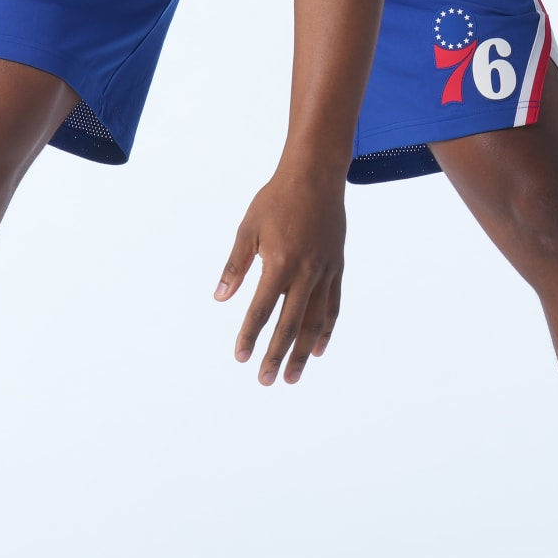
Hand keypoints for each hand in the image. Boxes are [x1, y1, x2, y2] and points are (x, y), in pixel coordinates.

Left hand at [214, 166, 345, 383]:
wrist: (316, 177)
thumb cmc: (276, 200)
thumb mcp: (248, 229)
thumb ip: (236, 266)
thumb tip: (221, 298)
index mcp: (280, 263)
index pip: (261, 309)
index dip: (250, 335)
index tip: (240, 357)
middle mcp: (306, 273)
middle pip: (291, 324)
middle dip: (276, 355)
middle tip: (266, 380)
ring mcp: (324, 272)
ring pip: (315, 322)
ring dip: (303, 352)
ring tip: (293, 376)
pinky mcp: (336, 268)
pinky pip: (332, 306)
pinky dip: (326, 330)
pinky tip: (319, 349)